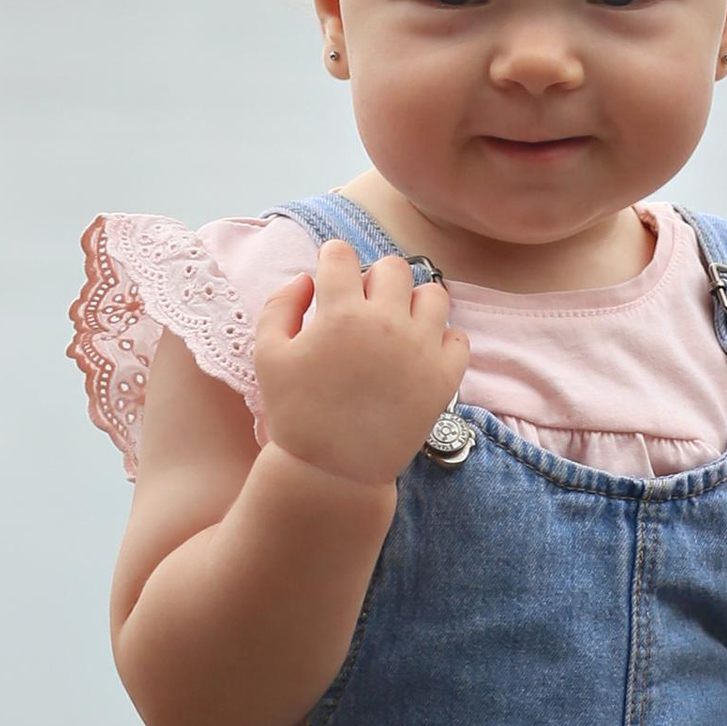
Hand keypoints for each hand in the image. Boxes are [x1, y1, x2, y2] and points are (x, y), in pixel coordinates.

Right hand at [254, 239, 471, 493]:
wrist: (334, 471)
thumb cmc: (296, 413)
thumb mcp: (268, 355)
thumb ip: (280, 305)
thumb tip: (306, 278)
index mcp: (341, 313)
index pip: (342, 254)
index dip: (332, 260)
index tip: (332, 276)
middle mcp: (386, 323)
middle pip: (393, 267)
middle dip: (374, 278)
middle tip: (362, 305)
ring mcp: (421, 348)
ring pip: (433, 294)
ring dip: (413, 301)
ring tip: (396, 325)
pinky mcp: (445, 376)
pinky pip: (458, 336)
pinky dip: (441, 338)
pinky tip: (419, 353)